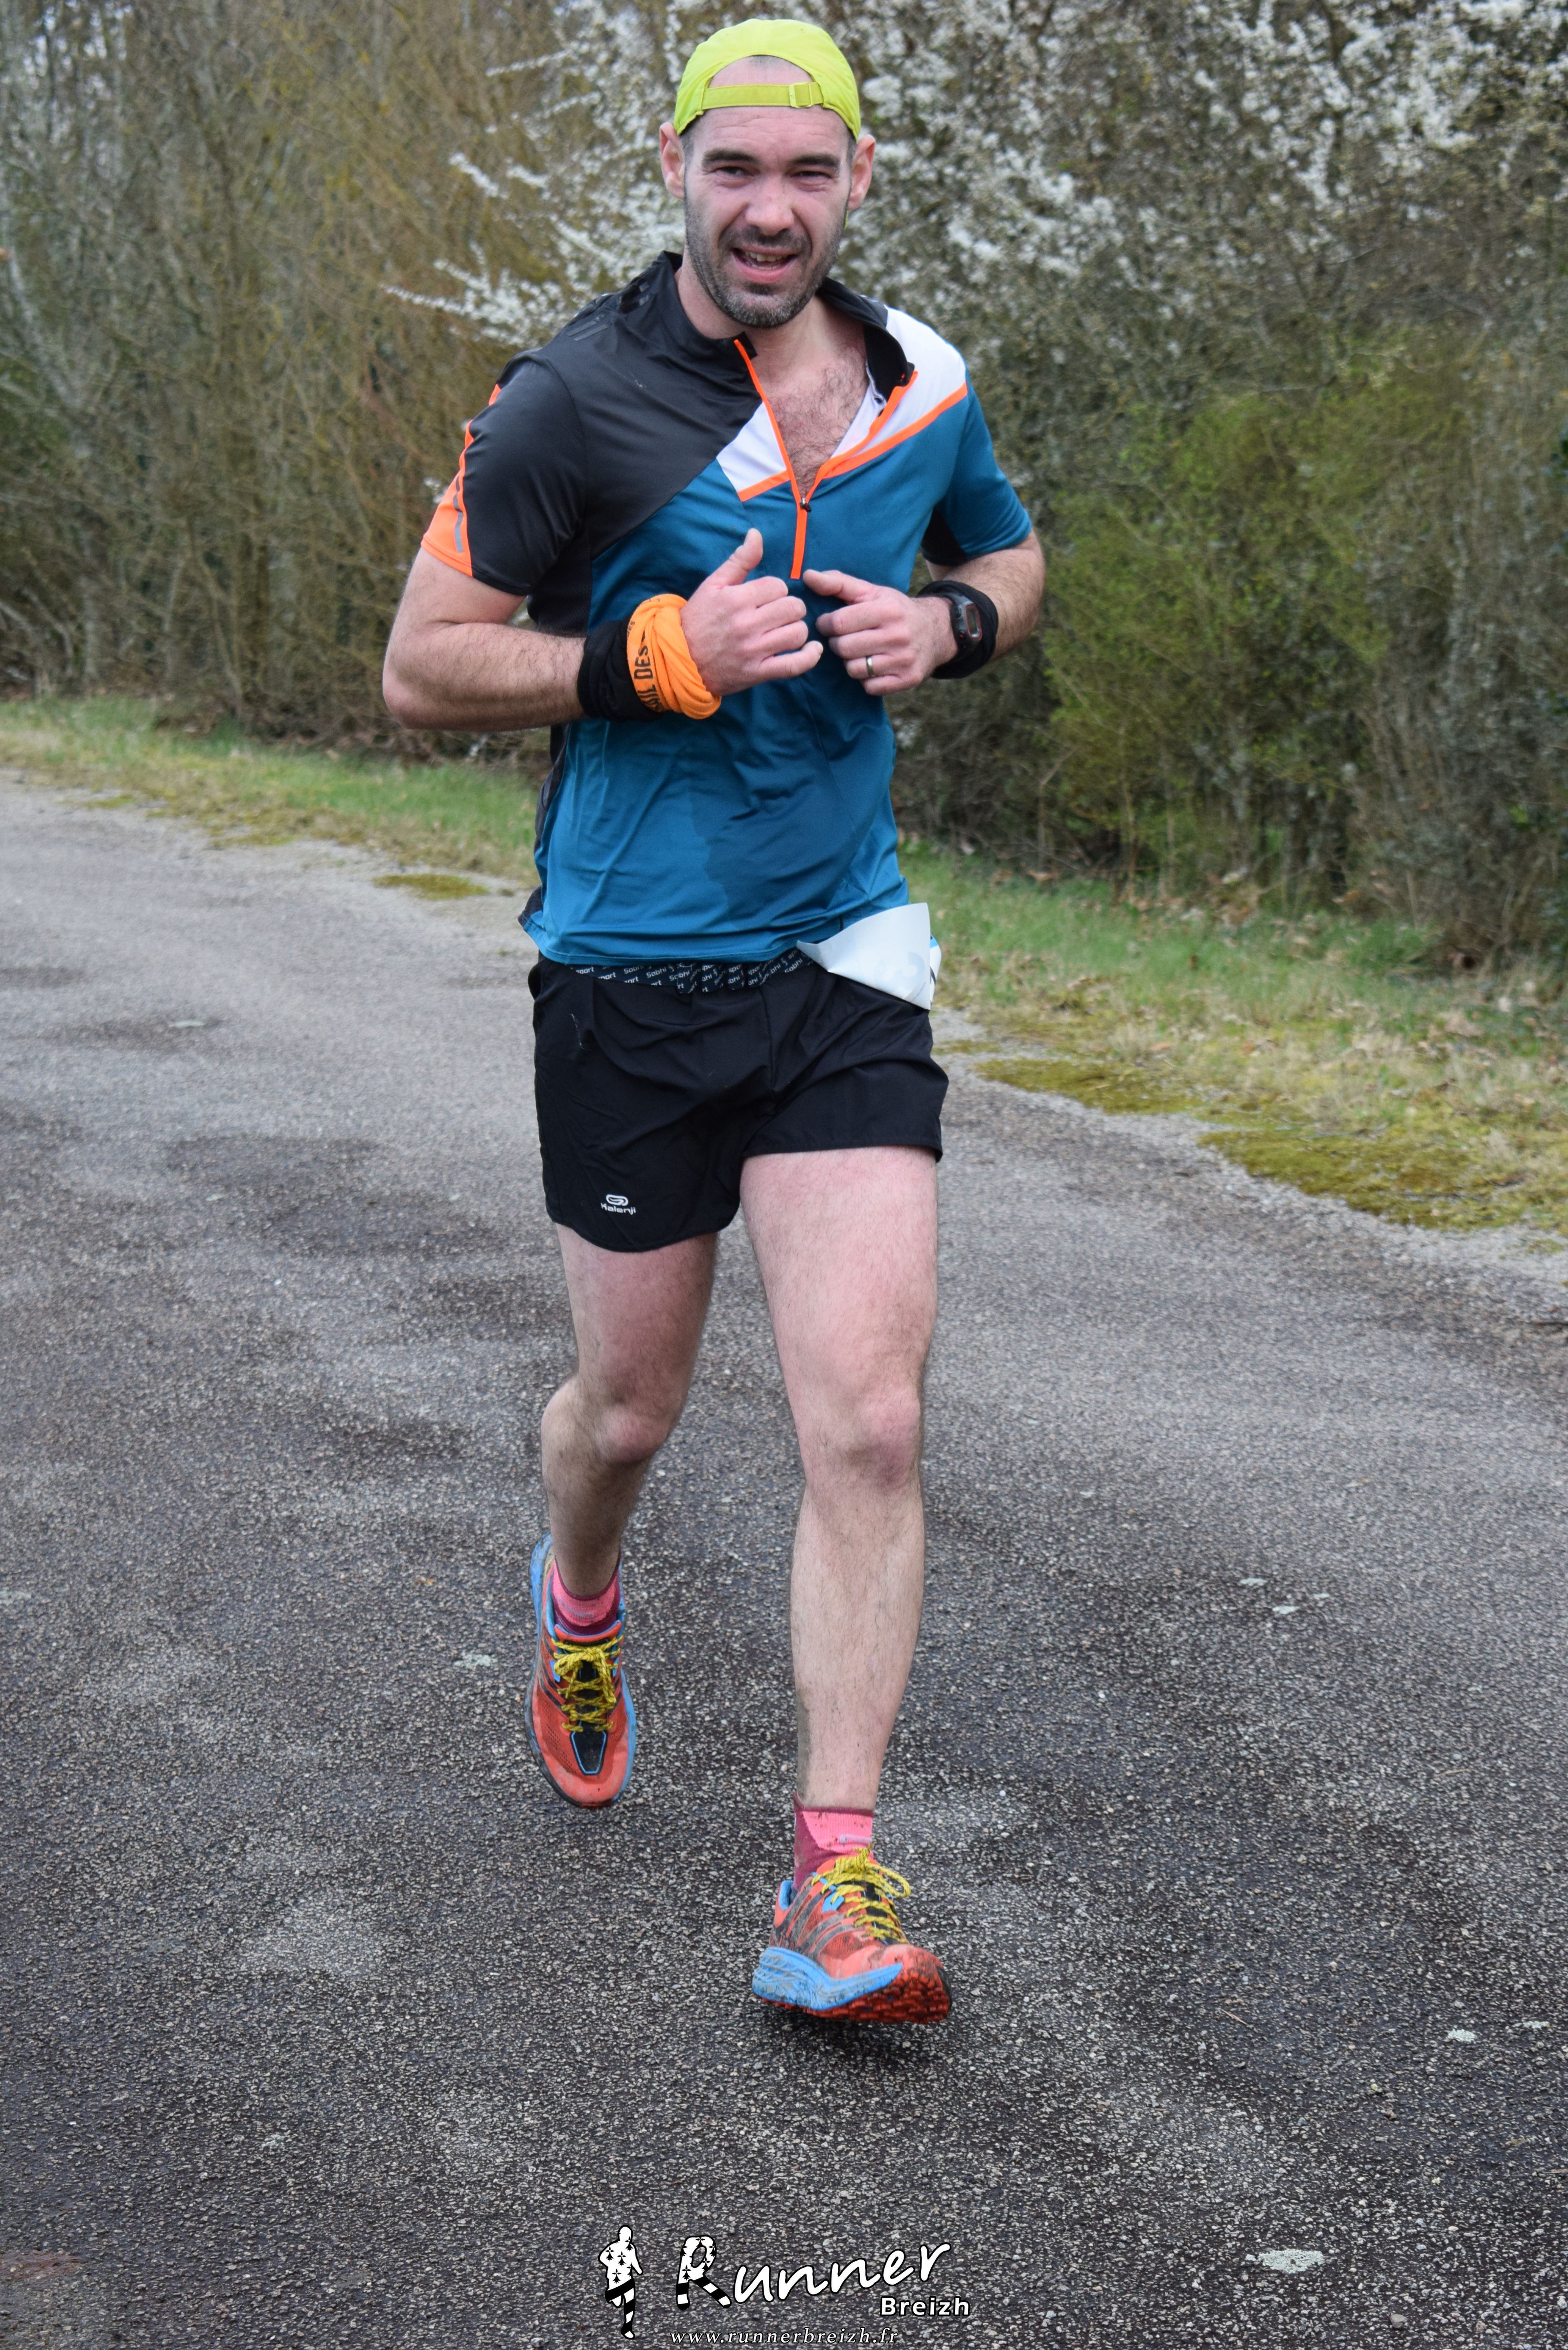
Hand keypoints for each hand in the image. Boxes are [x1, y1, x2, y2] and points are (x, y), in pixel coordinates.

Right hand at [679, 529, 822, 694]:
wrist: (680, 660)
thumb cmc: (697, 620)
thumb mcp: (713, 584)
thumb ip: (739, 560)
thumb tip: (756, 534)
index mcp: (737, 599)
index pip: (778, 586)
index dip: (777, 591)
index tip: (767, 599)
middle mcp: (747, 624)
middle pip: (793, 608)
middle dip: (791, 608)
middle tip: (780, 614)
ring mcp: (753, 650)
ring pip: (797, 633)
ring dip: (797, 630)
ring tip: (787, 630)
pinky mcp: (757, 673)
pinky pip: (794, 665)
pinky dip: (809, 657)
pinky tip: (812, 650)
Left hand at [803, 568, 952, 695]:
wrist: (936, 630)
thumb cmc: (893, 610)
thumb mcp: (870, 592)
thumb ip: (838, 583)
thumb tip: (807, 576)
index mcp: (887, 610)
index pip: (839, 623)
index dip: (826, 624)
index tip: (829, 623)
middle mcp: (898, 635)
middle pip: (844, 648)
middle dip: (837, 643)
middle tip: (844, 638)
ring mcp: (904, 660)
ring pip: (854, 670)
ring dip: (850, 662)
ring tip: (859, 651)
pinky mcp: (908, 679)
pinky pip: (870, 687)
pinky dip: (866, 679)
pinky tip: (873, 665)